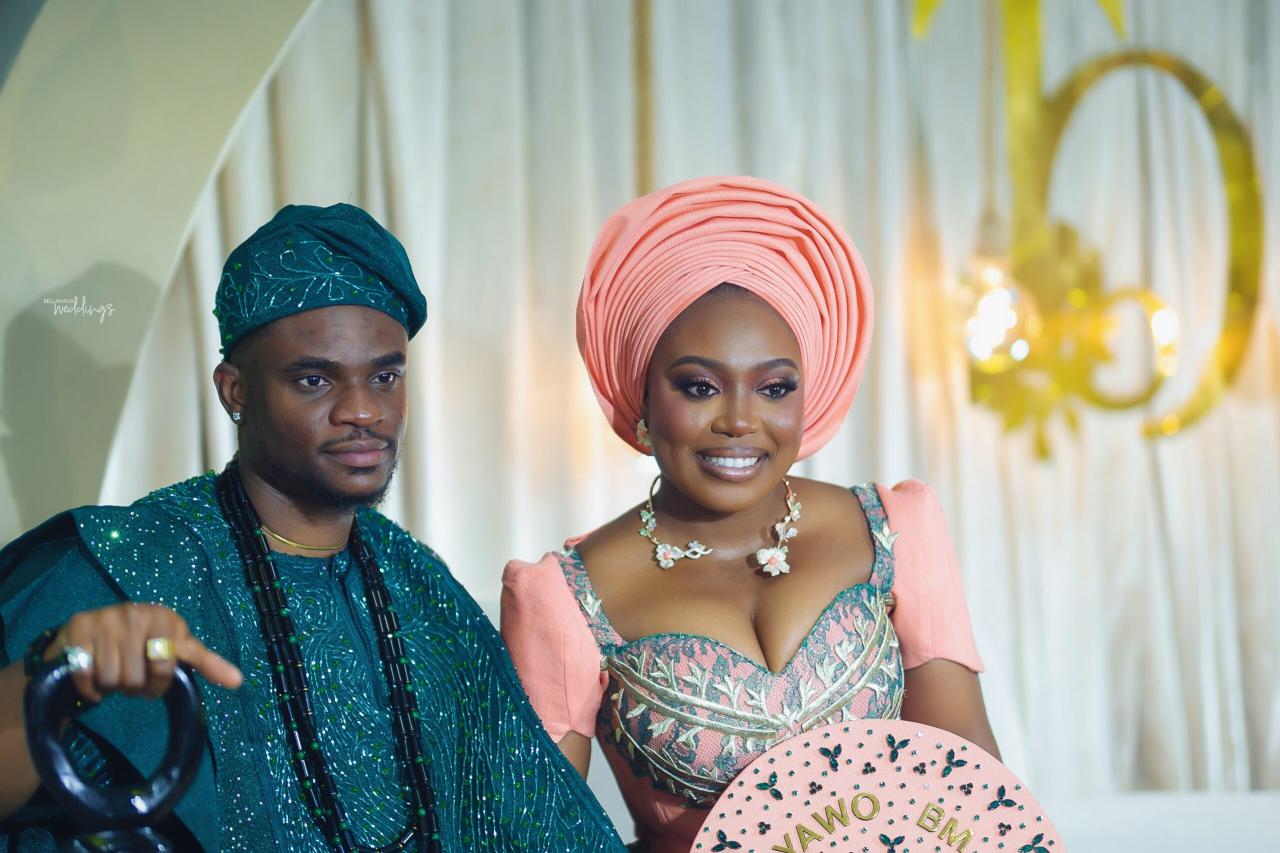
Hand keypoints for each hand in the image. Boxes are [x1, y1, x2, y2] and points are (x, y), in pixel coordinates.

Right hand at [46, 603, 242, 702]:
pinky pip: (84, 674)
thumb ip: (208, 663)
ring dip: (110, 688)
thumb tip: (239, 682)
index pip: (165, 666)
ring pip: (110, 679)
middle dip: (133, 688)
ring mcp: (105, 618)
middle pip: (135, 678)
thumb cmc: (146, 640)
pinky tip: (92, 680)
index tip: (155, 683)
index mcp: (164, 618)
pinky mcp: (78, 627)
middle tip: (130, 678)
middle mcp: (134, 612)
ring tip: (113, 675)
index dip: (158, 685)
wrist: (96, 628)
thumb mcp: (178, 647)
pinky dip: (88, 687)